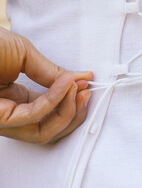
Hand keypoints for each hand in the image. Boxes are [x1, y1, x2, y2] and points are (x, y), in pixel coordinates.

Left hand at [0, 27, 92, 143]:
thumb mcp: (26, 55)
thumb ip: (52, 72)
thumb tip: (80, 79)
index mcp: (17, 101)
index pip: (51, 114)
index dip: (73, 102)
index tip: (88, 84)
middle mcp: (12, 115)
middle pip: (51, 130)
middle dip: (74, 114)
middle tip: (88, 92)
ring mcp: (4, 120)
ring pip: (44, 133)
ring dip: (68, 112)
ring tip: (80, 89)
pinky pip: (34, 117)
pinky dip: (55, 101)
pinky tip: (66, 84)